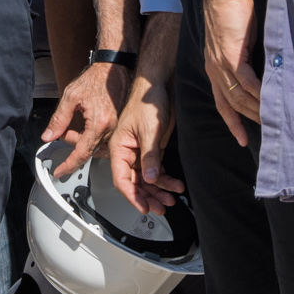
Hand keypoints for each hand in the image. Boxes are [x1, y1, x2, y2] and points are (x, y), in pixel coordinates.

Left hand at [43, 61, 132, 176]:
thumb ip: (58, 119)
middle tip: (62, 132)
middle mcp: (110, 128)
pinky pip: (102, 139)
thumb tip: (49, 136)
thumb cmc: (95, 78)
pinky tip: (84, 125)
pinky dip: (90, 137)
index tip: (60, 172)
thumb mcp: (70, 96)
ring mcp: (115, 127)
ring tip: (72, 126)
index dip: (68, 164)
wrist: (113, 67)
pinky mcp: (117, 124)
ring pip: (95, 146)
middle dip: (72, 144)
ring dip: (81, 141)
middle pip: (88, 150)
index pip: (81, 152)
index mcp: (99, 123)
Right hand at [108, 85, 182, 214]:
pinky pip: (156, 170)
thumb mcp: (149, 130)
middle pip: (135, 182)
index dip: (132, 195)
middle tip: (161, 207)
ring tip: (171, 199)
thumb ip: (149, 156)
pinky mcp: (152, 149)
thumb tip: (151, 178)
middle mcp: (128, 152)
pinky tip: (174, 184)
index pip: (121, 178)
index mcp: (119, 147)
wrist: (159, 86)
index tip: (143, 207)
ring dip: (159, 190)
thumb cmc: (147, 101)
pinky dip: (165, 179)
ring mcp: (140, 152)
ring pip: (147, 179)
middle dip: (148, 196)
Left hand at [202, 0, 263, 144]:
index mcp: (214, 68)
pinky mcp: (232, 55)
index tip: (243, 139)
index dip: (232, 122)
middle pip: (232, 104)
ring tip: (275, 120)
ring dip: (257, 109)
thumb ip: (243, 60)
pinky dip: (259, 93)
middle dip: (249, 121)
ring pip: (239, 96)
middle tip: (270, 132)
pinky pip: (247, 81)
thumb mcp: (235, 42)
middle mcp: (214, 70)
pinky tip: (271, 100)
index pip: (222, 103)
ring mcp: (221, 64)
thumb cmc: (232, 13)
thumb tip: (261, 76)